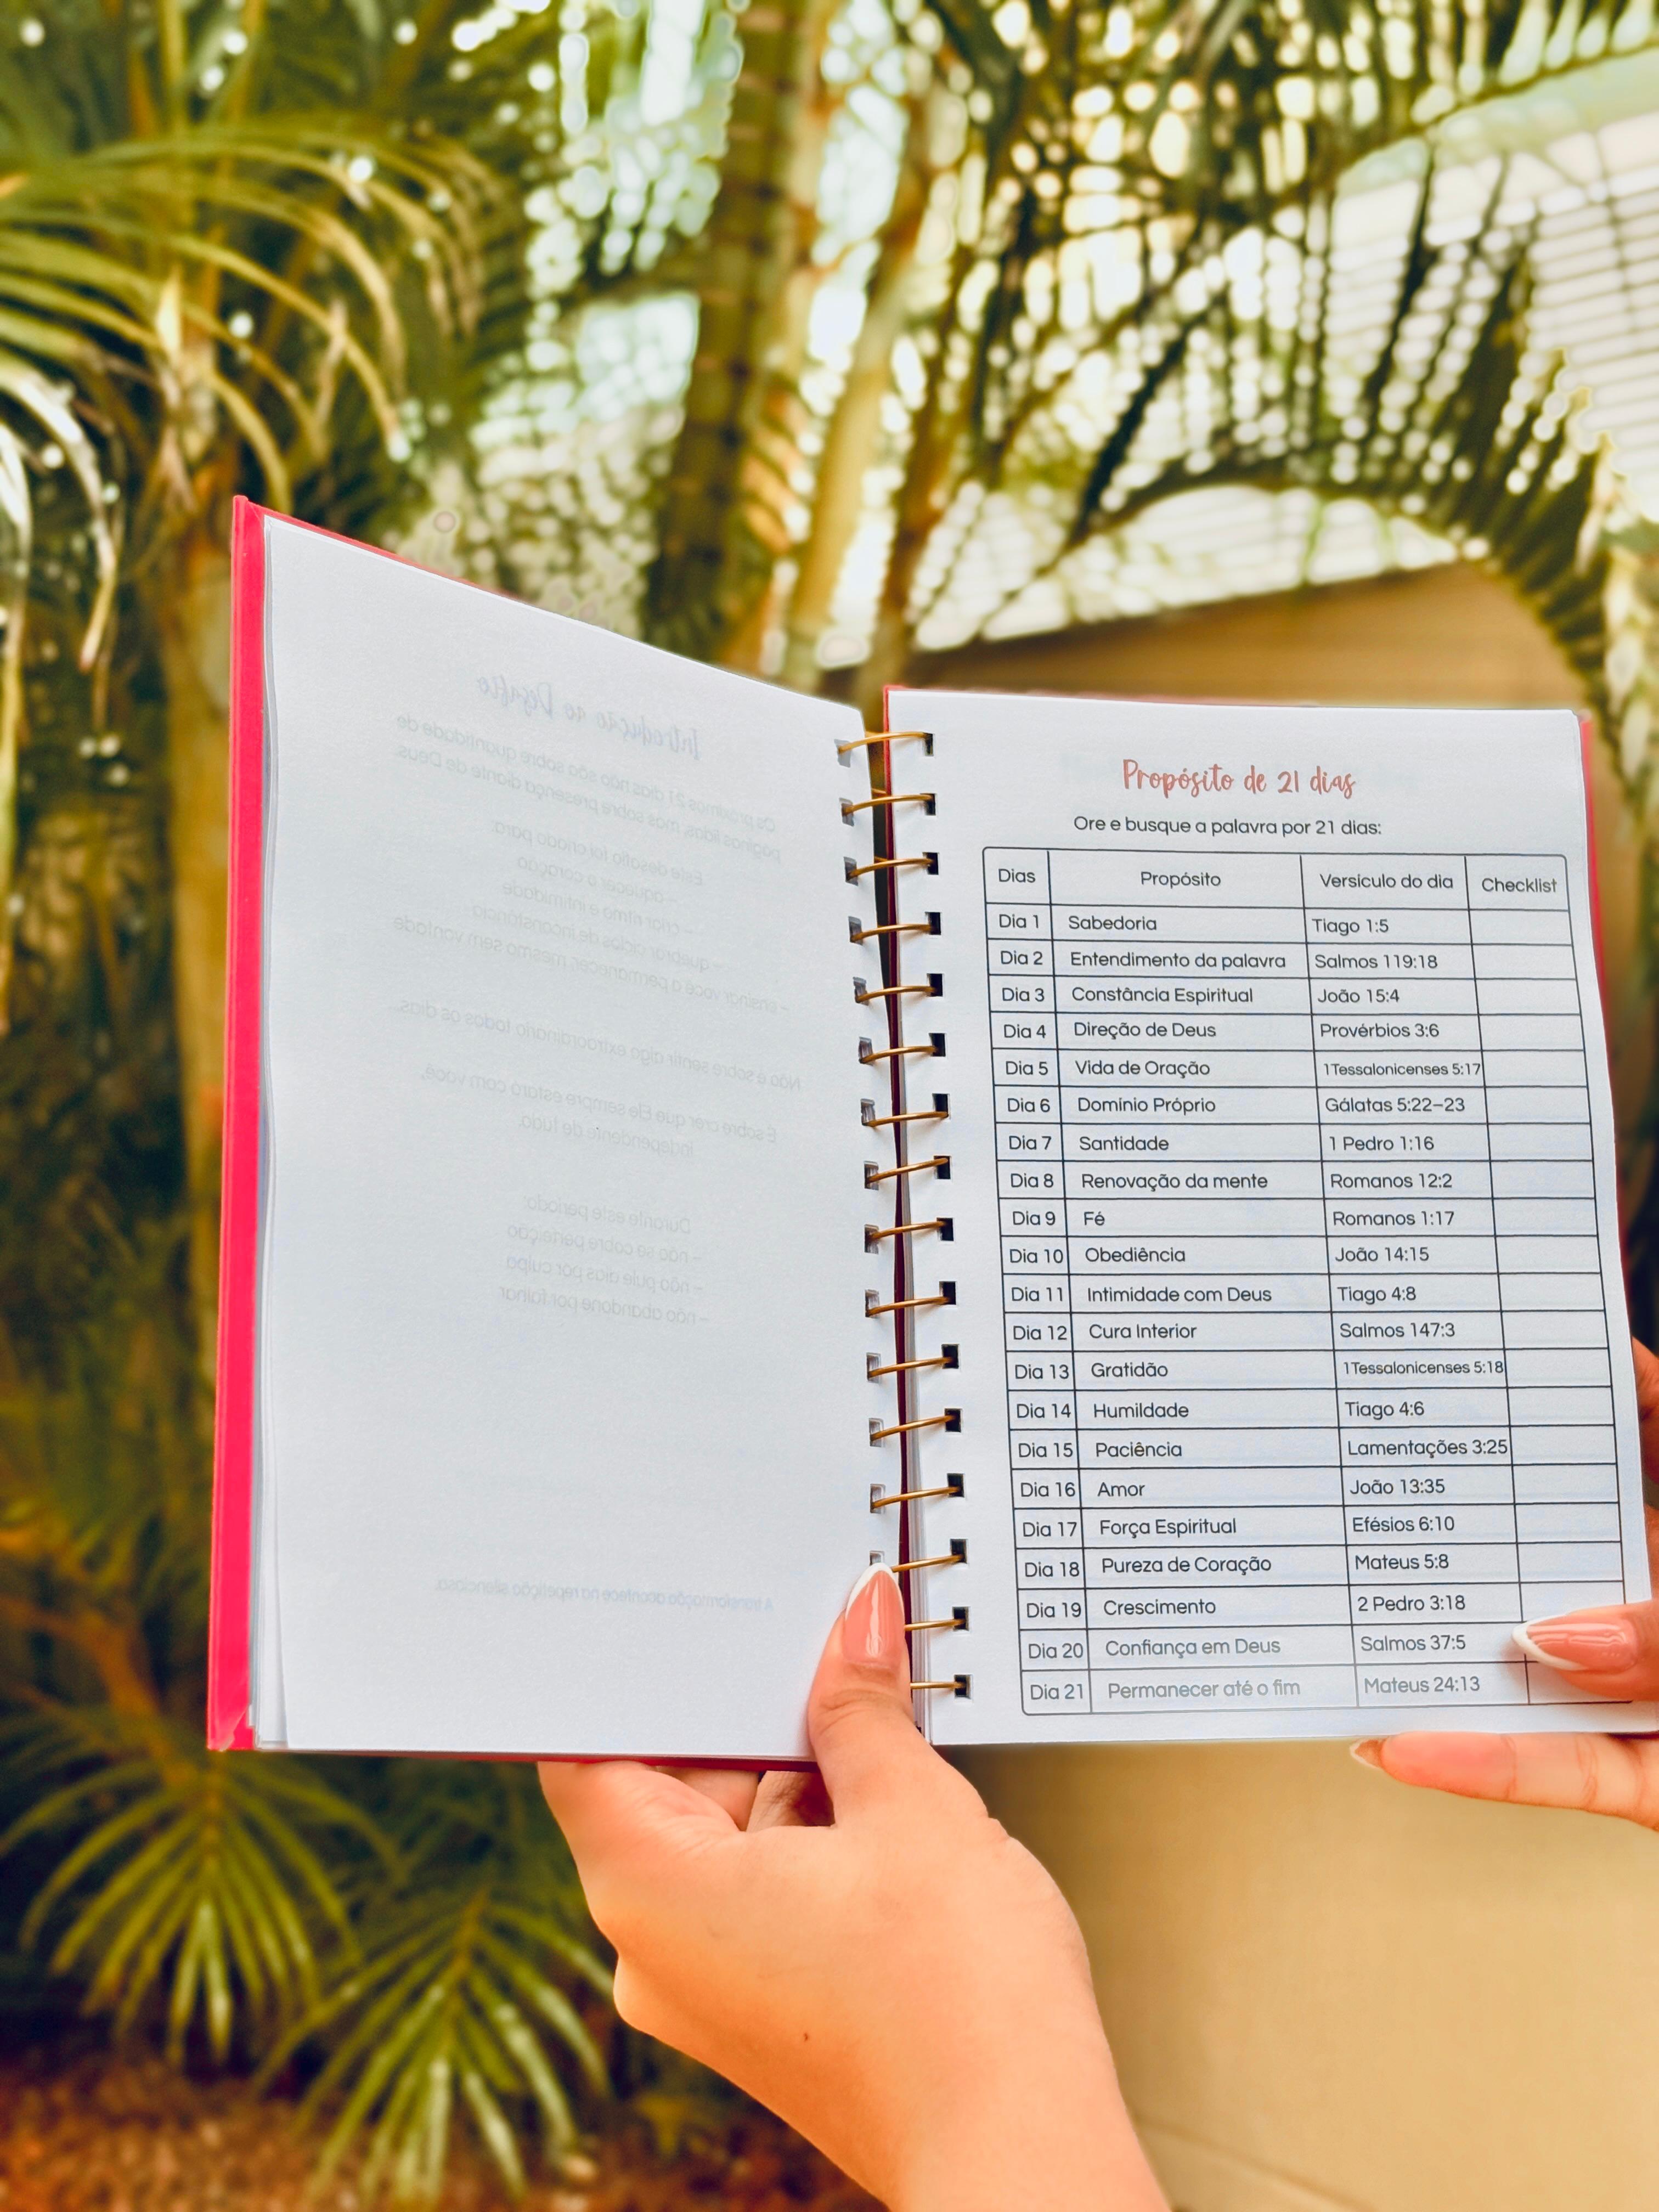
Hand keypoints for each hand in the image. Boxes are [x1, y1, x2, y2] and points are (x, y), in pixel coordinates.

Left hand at [540, 1566, 1165, 2211]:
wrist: (1019, 2146)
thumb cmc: (959, 2007)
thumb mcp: (911, 1810)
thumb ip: (862, 1706)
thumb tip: (854, 1624)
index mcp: (650, 1890)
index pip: (592, 1744)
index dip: (644, 1671)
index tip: (699, 1615)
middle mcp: (657, 1947)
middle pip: (669, 1781)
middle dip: (753, 1714)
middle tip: (824, 1646)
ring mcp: (710, 1981)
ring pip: (728, 1831)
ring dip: (798, 1773)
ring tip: (876, 1724)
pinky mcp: (763, 2001)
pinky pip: (762, 1884)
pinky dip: (813, 1835)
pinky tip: (883, 1799)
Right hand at [1353, 1338, 1658, 1829]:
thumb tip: (1556, 1633)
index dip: (1604, 1378)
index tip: (1522, 1337)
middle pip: (1580, 1545)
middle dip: (1485, 1519)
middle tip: (1391, 1480)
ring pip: (1552, 1668)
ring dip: (1456, 1654)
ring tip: (1363, 1620)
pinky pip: (1566, 1773)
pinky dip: (1487, 1770)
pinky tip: (1410, 1748)